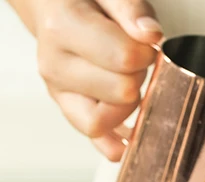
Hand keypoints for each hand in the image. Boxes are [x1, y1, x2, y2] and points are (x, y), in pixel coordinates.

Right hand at [8, 0, 161, 160]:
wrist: (53, 6)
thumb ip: (130, 8)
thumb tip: (151, 36)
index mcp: (62, 28)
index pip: (122, 59)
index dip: (145, 53)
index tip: (145, 42)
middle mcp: (55, 65)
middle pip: (119, 94)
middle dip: (138, 77)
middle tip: (136, 62)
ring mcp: (59, 93)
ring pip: (101, 124)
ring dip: (128, 108)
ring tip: (128, 83)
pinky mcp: (68, 111)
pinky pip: (94, 140)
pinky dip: (114, 144)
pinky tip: (128, 139)